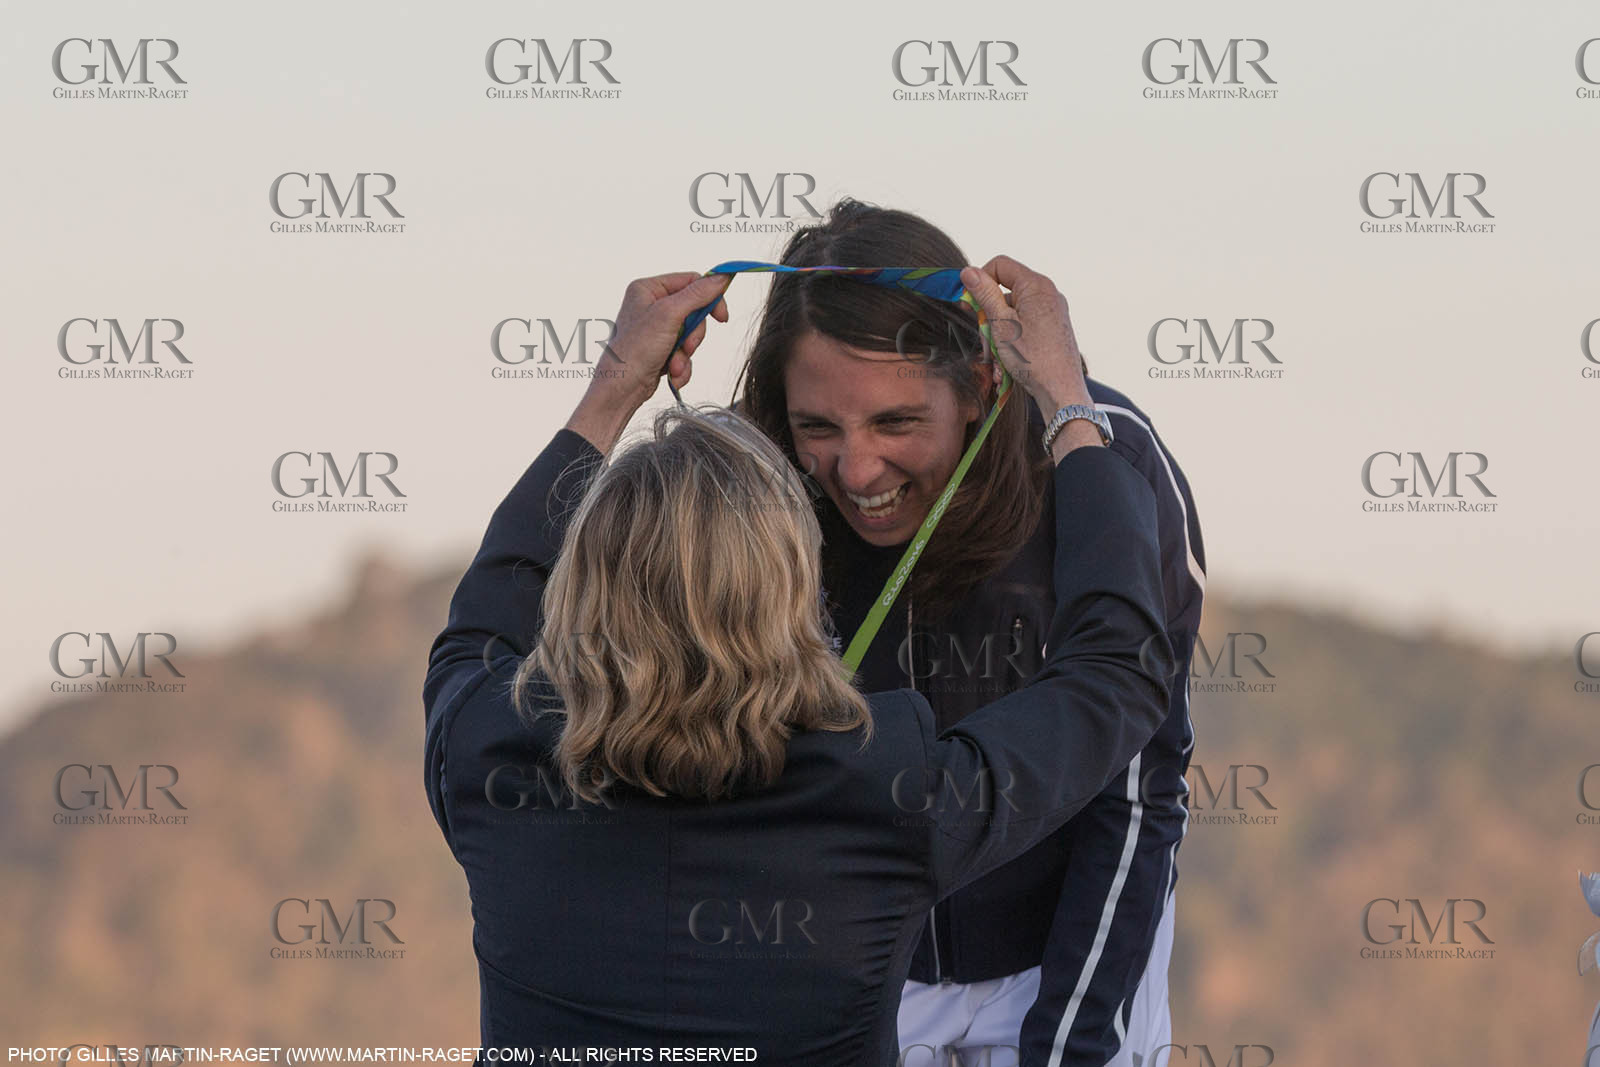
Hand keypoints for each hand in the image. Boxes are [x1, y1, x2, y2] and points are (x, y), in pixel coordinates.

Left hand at [565, 271, 731, 452]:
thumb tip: (722, 276)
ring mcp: (656, 327)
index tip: (722, 317)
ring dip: (686, 353)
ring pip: (691, 333)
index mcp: (648, 288)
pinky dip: (682, 364)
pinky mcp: (661, 347)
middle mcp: (651, 304)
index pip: (691, 281)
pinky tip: (672, 373)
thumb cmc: (635, 350)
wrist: (621, 389)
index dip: (710, 298)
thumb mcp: (669, 315)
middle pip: (694, 310)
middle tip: (686, 346)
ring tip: (674, 364)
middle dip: (693, 335)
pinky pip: (684, 350)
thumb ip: (697, 295)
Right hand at [959, 256, 1090, 413]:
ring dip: (996, 334)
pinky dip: (1010, 341)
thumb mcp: (1001, 323)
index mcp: (1036, 285)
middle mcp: (1047, 293)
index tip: (968, 303)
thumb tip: (968, 271)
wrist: (1060, 391)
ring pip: (1011, 312)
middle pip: (1005, 291)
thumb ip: (984, 294)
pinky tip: (1005, 363)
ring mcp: (1051, 311)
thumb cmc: (1032, 358)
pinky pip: (1023, 326)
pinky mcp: (1051, 327)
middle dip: (988, 314)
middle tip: (982, 336)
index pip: (1000, 265)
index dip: (979, 280)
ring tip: (995, 358)